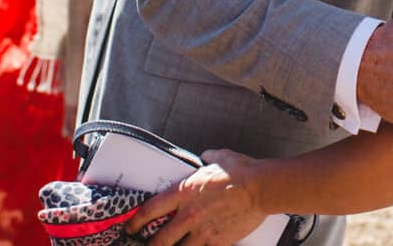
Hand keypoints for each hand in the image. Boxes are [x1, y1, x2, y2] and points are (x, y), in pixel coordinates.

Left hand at [130, 149, 260, 245]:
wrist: (262, 187)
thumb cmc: (242, 171)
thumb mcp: (220, 157)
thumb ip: (208, 157)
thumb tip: (206, 155)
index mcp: (184, 192)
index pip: (150, 210)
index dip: (136, 221)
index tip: (130, 227)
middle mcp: (188, 214)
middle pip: (159, 239)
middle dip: (150, 245)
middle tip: (148, 245)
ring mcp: (202, 231)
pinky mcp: (217, 242)